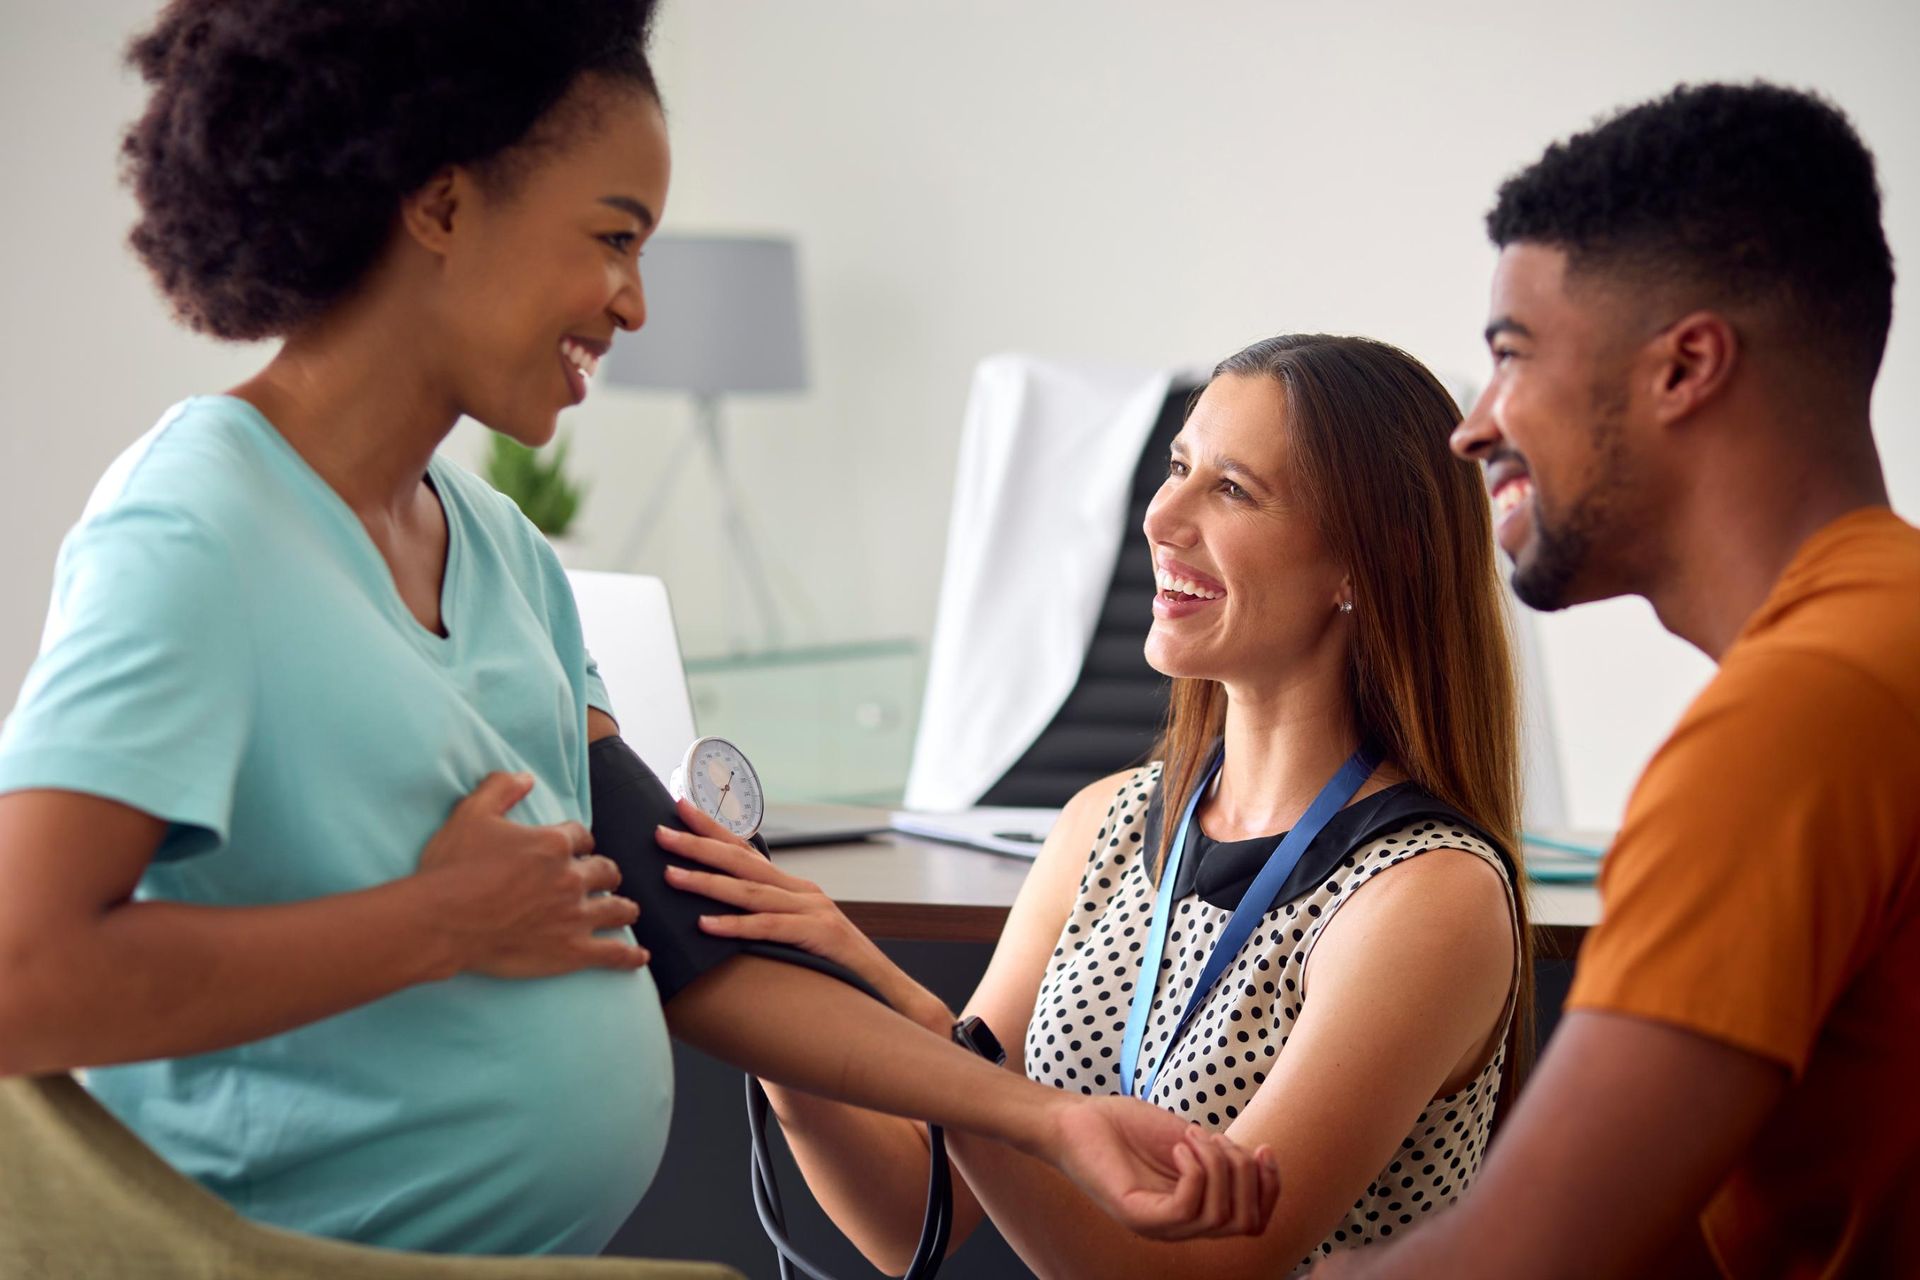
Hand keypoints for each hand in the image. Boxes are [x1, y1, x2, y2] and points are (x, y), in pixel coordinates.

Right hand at [415, 771, 648, 978]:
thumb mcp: (471, 813)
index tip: (577, 849)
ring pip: (617, 909)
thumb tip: (526, 777)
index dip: (580, 842)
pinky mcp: (571, 951)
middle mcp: (571, 878)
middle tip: (601, 880)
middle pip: (606, 872)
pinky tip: (640, 956)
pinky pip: (613, 953)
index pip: (582, 837)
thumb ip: (501, 788)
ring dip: (623, 907)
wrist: (441, 921)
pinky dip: (630, 955)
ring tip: (626, 910)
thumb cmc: (452, 868)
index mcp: (553, 844)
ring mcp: (575, 916)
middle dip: (604, 874)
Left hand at [657, 799, 953, 1033]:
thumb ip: (768, 925)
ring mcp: (814, 911)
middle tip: (660, 832)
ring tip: (671, 876)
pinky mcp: (819, 936)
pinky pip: (769, 929)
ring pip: (750, 892)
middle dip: (699, 844)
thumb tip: (722, 923)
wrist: (889, 993)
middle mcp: (804, 893)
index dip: (713, 829)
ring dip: (707, 882)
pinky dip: (736, 926)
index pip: (748, 852)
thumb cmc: (838, 970)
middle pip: (743, 862)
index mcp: (796, 890)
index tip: (679, 808)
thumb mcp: (798, 939)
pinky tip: (706, 924)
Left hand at [1043, 1095, 1278, 1239]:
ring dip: (1217, 1166)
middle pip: (1247, 1222)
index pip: (1255, 1221)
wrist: (1077, 1118)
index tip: (1264, 1147)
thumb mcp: (1190, 1141)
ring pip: (1221, 1216)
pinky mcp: (1139, 1218)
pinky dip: (1194, 1171)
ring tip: (1191, 1137)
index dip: (1271, 1187)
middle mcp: (1182, 1226)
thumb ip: (1223, 1158)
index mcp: (1197, 1210)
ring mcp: (1160, 1226)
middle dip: (1246, 1174)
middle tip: (1215, 1137)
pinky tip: (1178, 1146)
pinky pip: (1188, 1208)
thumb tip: (1258, 1163)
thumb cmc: (1128, 1127)